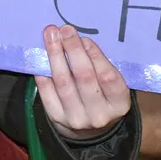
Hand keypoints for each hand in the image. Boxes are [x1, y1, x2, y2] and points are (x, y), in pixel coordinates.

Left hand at [35, 24, 131, 140]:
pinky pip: (47, 91)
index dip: (96, 56)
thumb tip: (79, 40)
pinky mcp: (57, 118)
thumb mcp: (111, 86)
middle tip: (65, 30)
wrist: (89, 130)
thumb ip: (100, 66)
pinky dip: (43, 71)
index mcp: (119, 104)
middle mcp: (99, 114)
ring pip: (63, 82)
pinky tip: (41, 55)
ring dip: (55, 55)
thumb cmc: (103, 96)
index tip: (85, 38)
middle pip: (84, 77)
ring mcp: (77, 119)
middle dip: (73, 50)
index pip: (108, 78)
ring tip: (51, 35)